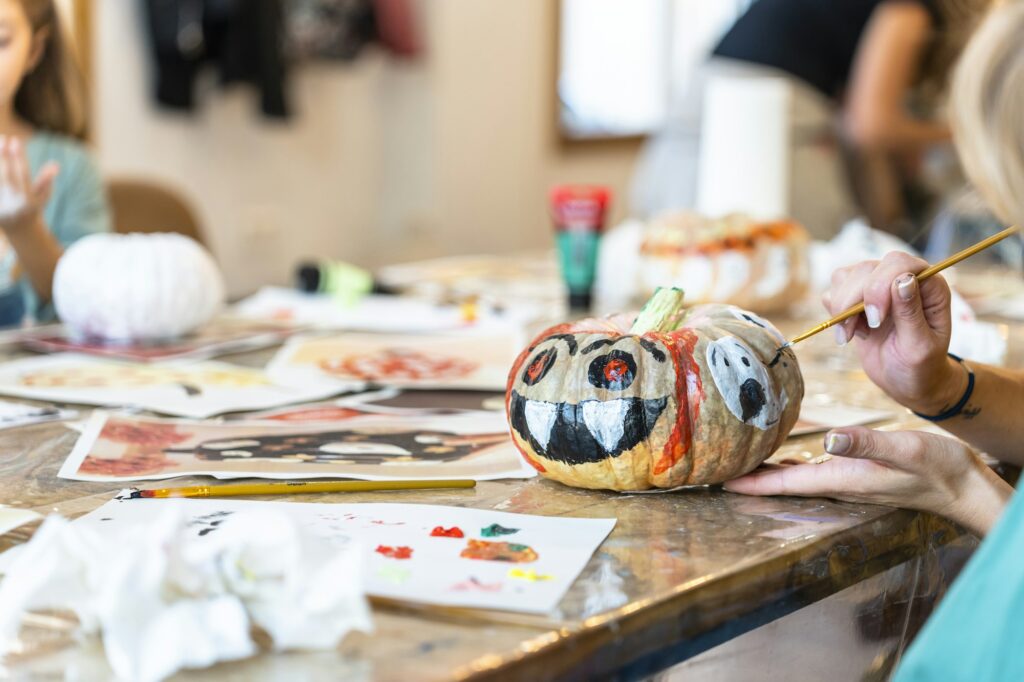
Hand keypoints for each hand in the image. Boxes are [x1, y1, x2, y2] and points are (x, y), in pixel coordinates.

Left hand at [0, 135, 58, 233]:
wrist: (17, 228)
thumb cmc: (32, 207)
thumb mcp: (43, 196)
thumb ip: (46, 181)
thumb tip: (55, 165)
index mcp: (28, 201)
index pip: (22, 174)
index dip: (19, 157)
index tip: (16, 140)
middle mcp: (11, 203)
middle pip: (5, 176)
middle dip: (3, 157)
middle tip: (3, 138)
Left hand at [723, 427, 1013, 535]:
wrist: (964, 485)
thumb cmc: (937, 468)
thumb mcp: (903, 449)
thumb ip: (866, 443)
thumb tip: (828, 438)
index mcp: (842, 478)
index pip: (785, 482)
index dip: (752, 483)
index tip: (720, 481)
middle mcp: (839, 483)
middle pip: (783, 482)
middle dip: (751, 478)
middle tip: (718, 468)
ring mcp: (848, 480)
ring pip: (797, 476)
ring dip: (769, 471)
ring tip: (740, 460)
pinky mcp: (858, 473)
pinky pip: (815, 469)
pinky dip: (794, 461)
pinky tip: (785, 451)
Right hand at [826, 251, 963, 413]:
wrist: (906, 382)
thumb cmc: (921, 367)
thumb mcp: (920, 347)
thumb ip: (910, 313)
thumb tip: (903, 279)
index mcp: (929, 286)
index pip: (898, 264)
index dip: (880, 286)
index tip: (875, 320)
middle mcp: (903, 279)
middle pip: (866, 269)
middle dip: (854, 301)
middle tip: (856, 332)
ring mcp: (878, 287)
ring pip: (845, 276)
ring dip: (841, 308)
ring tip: (850, 334)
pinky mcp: (858, 299)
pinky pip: (834, 291)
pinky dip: (835, 313)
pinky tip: (851, 332)